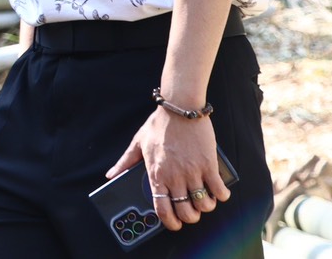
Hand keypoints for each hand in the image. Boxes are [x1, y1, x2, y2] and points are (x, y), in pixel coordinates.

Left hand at [106, 108, 228, 231]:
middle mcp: (175, 177)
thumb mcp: (138, 142)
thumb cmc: (159, 124)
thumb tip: (111, 175)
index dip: (170, 222)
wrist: (180, 107)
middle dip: (190, 217)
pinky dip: (221, 196)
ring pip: (204, 205)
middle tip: (191, 211)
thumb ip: (125, 161)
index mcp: (156, 174)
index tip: (174, 224)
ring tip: (204, 200)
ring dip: (205, 207)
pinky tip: (218, 192)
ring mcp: (193, 172)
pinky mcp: (209, 165)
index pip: (162, 209)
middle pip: (186, 212)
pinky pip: (219, 190)